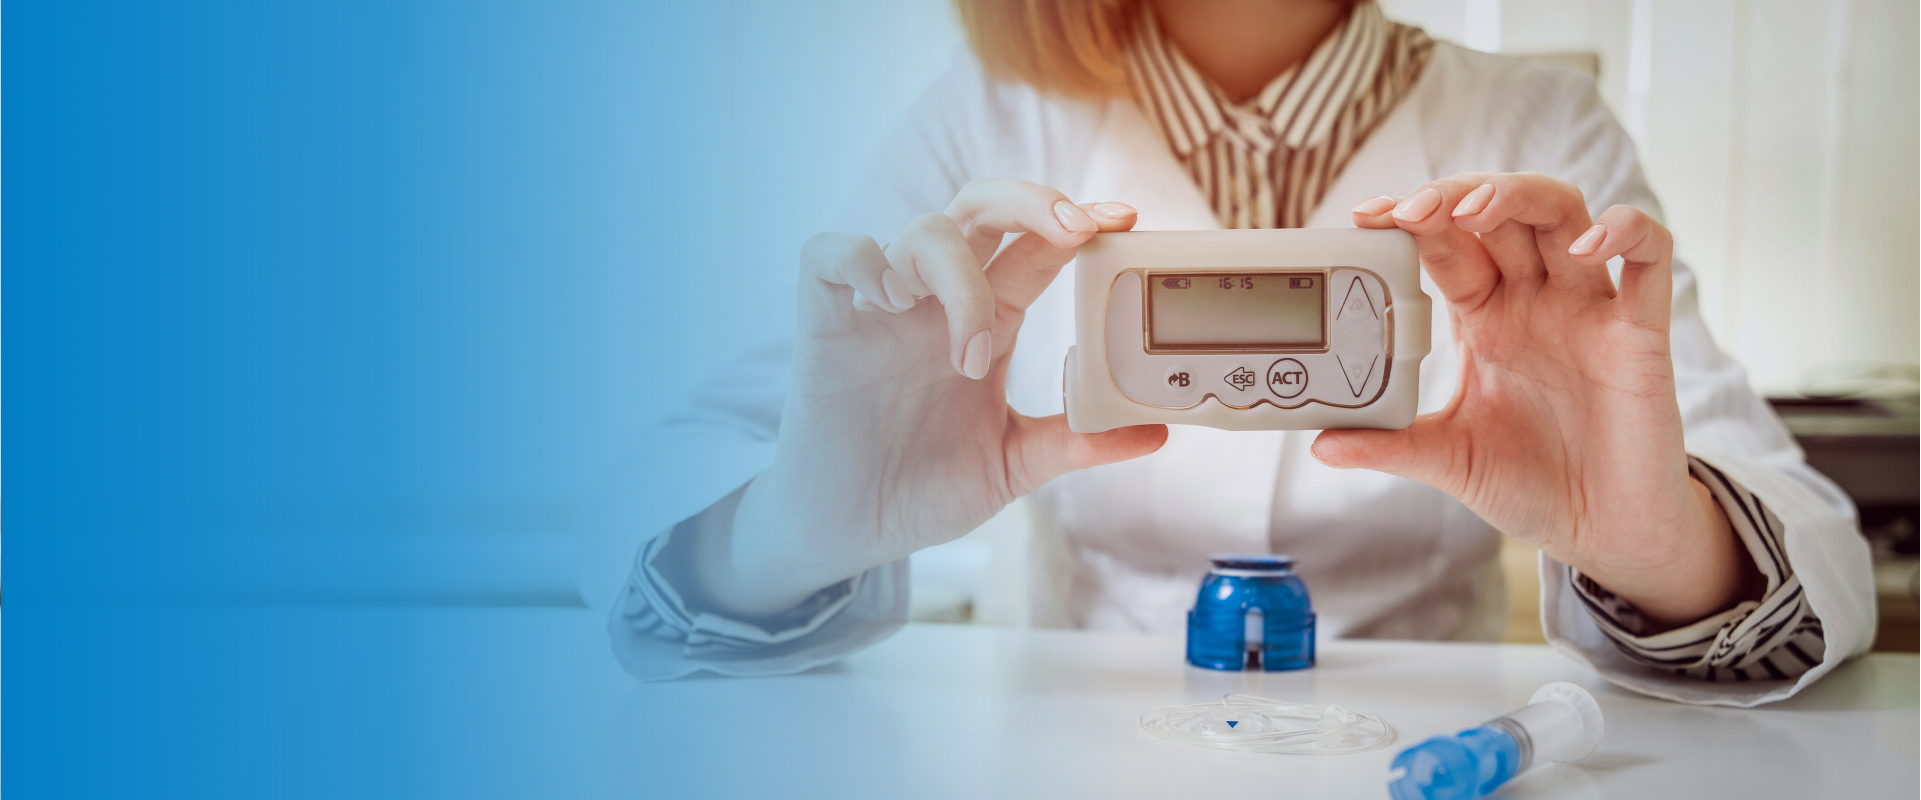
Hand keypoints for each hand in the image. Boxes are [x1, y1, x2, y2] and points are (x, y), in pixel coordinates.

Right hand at [690, 181, 1166, 617]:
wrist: (849, 530)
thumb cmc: (923, 489)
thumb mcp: (1011, 464)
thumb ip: (1073, 441)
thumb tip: (1153, 430)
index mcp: (986, 321)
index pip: (1035, 248)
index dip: (1076, 222)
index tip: (1123, 217)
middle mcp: (936, 301)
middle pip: (982, 206)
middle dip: (1030, 201)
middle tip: (1071, 231)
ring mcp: (880, 307)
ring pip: (923, 231)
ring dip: (960, 281)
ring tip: (968, 358)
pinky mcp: (825, 321)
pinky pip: (831, 254)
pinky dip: (862, 261)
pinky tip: (887, 302)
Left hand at [1324, 173, 1759, 628]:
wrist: (1602, 531)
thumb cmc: (1531, 484)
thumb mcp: (1448, 459)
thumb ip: (1390, 446)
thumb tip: (1320, 444)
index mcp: (1485, 318)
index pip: (1446, 244)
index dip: (1411, 219)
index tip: (1367, 215)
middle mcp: (1535, 300)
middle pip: (1500, 212)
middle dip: (1454, 196)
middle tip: (1409, 211)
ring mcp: (1588, 308)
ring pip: (1564, 213)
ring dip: (1518, 196)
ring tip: (1474, 210)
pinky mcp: (1641, 332)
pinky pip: (1650, 255)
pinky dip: (1625, 232)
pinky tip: (1586, 246)